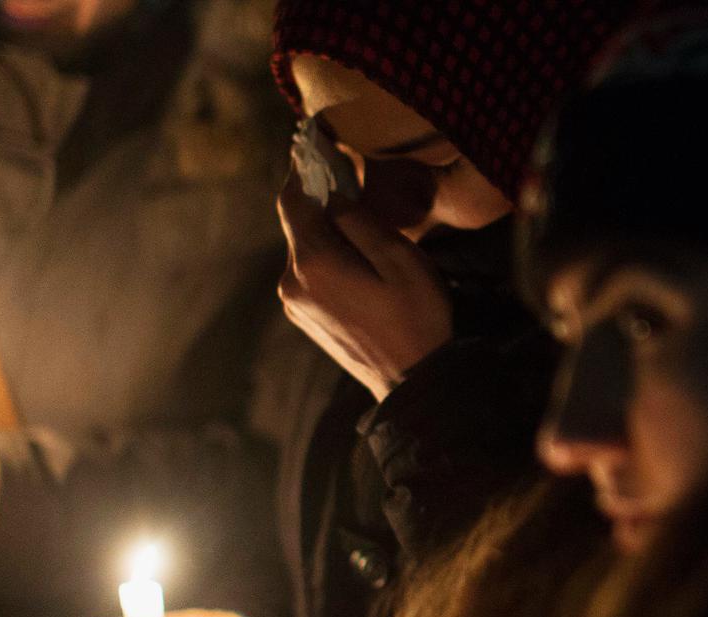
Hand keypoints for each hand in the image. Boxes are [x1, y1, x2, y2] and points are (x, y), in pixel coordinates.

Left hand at [277, 167, 452, 399]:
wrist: (413, 382)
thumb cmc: (416, 316)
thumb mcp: (398, 258)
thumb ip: (359, 220)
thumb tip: (333, 193)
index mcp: (313, 263)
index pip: (292, 200)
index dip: (301, 168)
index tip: (313, 143)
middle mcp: (291, 282)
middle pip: (297, 224)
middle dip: (317, 196)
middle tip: (342, 170)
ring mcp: (294, 303)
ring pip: (303, 248)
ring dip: (324, 228)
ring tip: (354, 213)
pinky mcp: (305, 317)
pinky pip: (307, 271)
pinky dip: (324, 253)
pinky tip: (352, 252)